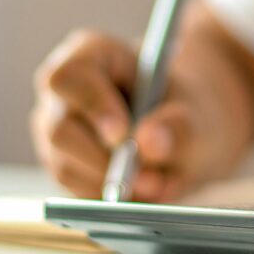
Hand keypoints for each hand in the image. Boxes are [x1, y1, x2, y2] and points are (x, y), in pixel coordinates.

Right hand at [30, 22, 253, 201]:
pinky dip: (108, 199)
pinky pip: (74, 192)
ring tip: (158, 185)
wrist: (187, 136)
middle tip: (151, 180)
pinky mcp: (63, 167)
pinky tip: (142, 193)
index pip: (71, 77)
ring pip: (65, 166)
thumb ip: (178, 125)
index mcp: (90, 55)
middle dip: (105, 161)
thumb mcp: (196, 113)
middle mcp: (63, 94)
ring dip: (111, 184)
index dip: (92, 106)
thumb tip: (147, 143)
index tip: (122, 135)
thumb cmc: (186, 110)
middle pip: (60, 129)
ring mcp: (57, 131)